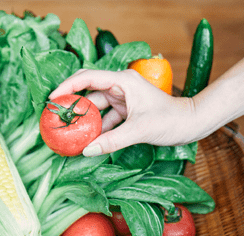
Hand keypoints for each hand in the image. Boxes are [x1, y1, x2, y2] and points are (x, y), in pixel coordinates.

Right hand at [49, 69, 196, 156]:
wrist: (190, 123)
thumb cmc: (170, 119)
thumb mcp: (140, 130)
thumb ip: (112, 140)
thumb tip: (87, 151)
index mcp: (123, 80)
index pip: (88, 77)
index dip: (68, 86)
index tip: (52, 97)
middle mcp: (120, 86)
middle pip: (89, 91)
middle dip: (72, 103)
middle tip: (55, 115)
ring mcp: (122, 98)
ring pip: (96, 107)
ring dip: (85, 119)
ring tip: (68, 131)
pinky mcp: (126, 110)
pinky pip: (106, 117)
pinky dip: (97, 128)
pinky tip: (87, 140)